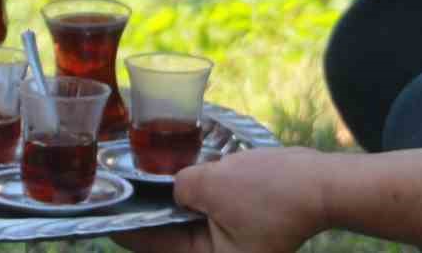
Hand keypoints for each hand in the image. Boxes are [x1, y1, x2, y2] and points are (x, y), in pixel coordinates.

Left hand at [115, 148, 330, 252]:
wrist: (320, 183)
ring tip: (143, 179)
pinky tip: (177, 176)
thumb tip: (168, 187)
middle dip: (146, 212)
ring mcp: (229, 248)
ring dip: (169, 204)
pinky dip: (192, 200)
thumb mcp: (212, 184)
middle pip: (166, 238)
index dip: (125, 225)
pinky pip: (204, 217)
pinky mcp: (239, 232)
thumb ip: (179, 187)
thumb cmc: (272, 191)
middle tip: (119, 188)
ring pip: (185, 226)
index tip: (101, 208)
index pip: (152, 246)